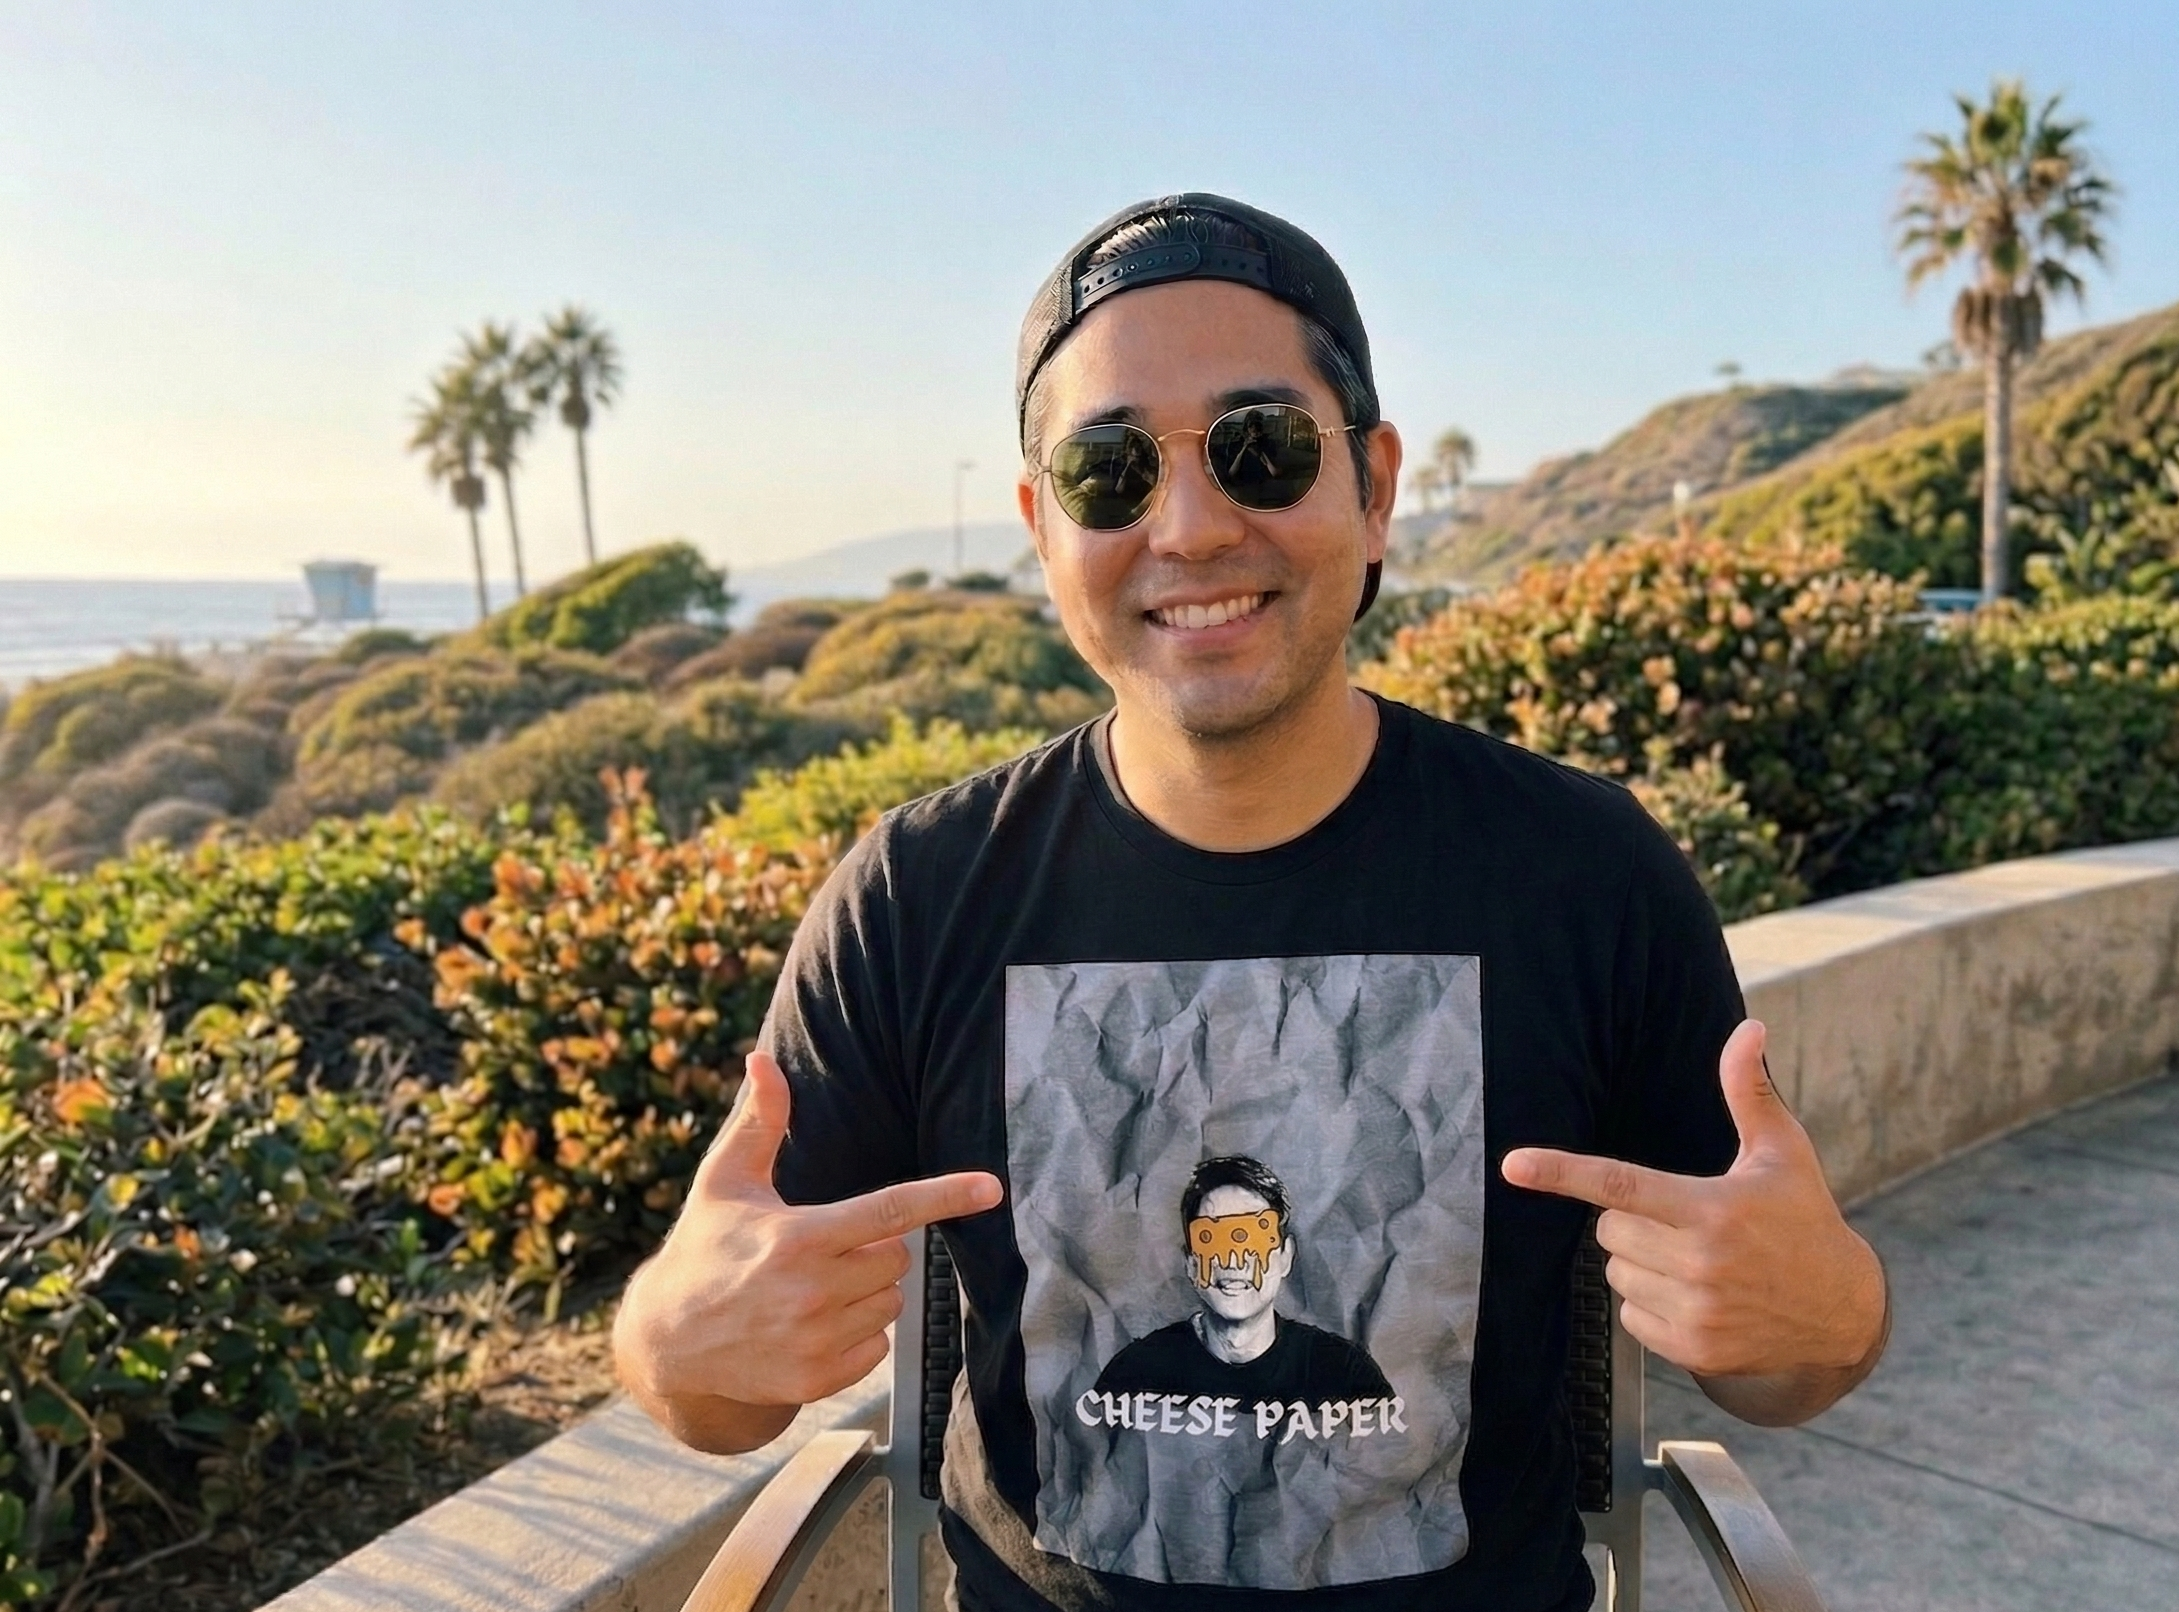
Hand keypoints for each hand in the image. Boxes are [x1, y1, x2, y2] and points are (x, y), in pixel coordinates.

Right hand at [616, 1050, 1002, 1421]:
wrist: (668, 1343)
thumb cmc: (705, 1249)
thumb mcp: (725, 1182)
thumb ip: (759, 1121)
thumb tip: (762, 1059)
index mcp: (799, 1237)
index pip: (890, 1210)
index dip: (946, 1195)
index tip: (991, 1188)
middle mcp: (813, 1291)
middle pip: (897, 1259)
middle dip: (872, 1249)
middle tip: (823, 1250)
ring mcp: (815, 1341)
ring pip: (889, 1303)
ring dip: (864, 1292)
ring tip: (809, 1289)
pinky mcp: (817, 1380)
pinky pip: (876, 1347)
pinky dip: (856, 1334)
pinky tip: (810, 1325)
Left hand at [1502, 1020, 1884, 1381]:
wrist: (1843, 1312)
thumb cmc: (1804, 1219)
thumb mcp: (1782, 1153)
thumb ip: (1749, 1091)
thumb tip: (1748, 1028)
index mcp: (1713, 1209)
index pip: (1621, 1185)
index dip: (1562, 1172)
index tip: (1513, 1166)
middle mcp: (1700, 1263)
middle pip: (1610, 1230)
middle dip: (1632, 1221)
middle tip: (1683, 1221)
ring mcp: (1696, 1312)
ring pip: (1616, 1273)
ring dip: (1641, 1262)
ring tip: (1697, 1260)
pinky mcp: (1693, 1350)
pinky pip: (1631, 1316)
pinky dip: (1651, 1304)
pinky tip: (1698, 1296)